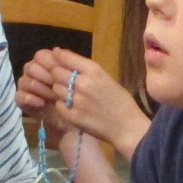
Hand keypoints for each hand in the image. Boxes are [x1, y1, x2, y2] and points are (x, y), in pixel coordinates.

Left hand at [16, 49, 145, 150]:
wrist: (127, 126)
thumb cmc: (120, 100)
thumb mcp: (106, 78)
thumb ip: (86, 69)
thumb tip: (64, 57)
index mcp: (93, 71)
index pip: (65, 57)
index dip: (58, 55)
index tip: (56, 55)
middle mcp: (82, 83)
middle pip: (56, 72)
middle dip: (57, 74)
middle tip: (63, 79)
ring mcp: (76, 101)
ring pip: (56, 88)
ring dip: (60, 90)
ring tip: (71, 95)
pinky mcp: (72, 116)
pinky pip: (58, 105)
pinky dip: (62, 104)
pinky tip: (72, 106)